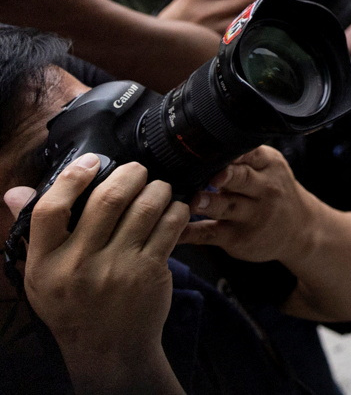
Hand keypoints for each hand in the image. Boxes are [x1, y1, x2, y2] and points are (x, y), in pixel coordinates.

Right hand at [4, 157, 185, 393]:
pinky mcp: (149, 271)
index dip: (72, 178)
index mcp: (45, 262)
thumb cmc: (72, 304)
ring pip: (145, 206)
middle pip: (108, 199)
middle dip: (130, 174)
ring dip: (157, 188)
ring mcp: (116, 268)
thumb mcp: (41, 274)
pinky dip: (176, 209)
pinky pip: (170, 225)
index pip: (50, 210)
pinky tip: (172, 209)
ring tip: (157, 188)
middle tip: (137, 170)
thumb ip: (32, 230)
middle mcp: (79, 265)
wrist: (107, 346)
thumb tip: (16, 192)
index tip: (91, 162)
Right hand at [159, 0, 289, 34]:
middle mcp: (208, 10)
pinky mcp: (216, 47)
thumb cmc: (174, 22)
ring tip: (284, 2)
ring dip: (269, 7)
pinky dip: (257, 27)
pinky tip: (270, 23)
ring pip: (249, 15)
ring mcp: (213, 30)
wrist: (152, 48)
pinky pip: (242, 35)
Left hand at [179, 147, 315, 262]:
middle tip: (213, 176)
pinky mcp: (237, 238)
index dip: (236, 152)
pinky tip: (175, 231)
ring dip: (208, 204)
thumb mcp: (271, 169)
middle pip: (243, 179)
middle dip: (227, 176)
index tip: (219, 148)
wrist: (299, 229)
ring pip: (227, 207)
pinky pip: (210, 233)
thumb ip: (245, 157)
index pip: (252, 154)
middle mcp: (263, 189)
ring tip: (193, 201)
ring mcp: (251, 215)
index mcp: (269, 166)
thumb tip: (205, 141)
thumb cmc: (275, 193)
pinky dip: (190, 233)